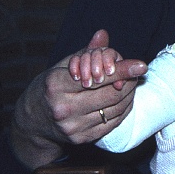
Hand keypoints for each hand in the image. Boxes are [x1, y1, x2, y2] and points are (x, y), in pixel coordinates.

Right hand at [9, 30, 146, 169]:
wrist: (32, 121)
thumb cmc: (50, 87)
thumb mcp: (64, 66)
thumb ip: (87, 51)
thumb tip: (103, 34)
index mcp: (55, 86)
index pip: (97, 77)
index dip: (122, 70)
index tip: (142, 65)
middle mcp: (63, 108)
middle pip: (111, 94)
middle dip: (128, 81)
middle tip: (136, 72)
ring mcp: (73, 127)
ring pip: (116, 109)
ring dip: (128, 94)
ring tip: (130, 83)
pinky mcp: (82, 139)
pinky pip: (114, 122)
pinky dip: (123, 108)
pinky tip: (124, 98)